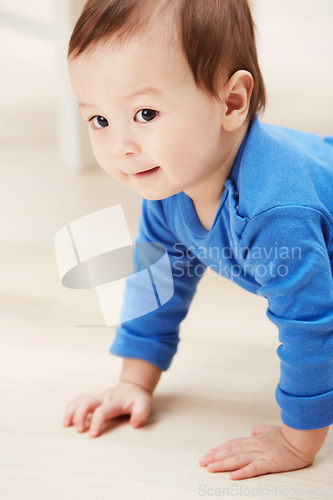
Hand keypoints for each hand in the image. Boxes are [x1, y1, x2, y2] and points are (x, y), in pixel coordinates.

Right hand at [62, 381, 151, 436]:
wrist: (133, 386)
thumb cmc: (137, 398)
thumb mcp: (144, 404)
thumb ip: (141, 413)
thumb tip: (134, 424)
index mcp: (115, 402)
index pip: (102, 411)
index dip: (96, 422)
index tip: (92, 435)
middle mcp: (104, 398)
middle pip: (87, 403)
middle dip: (80, 416)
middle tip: (79, 431)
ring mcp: (97, 397)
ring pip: (80, 400)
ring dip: (71, 411)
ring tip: (66, 425)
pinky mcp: (93, 398)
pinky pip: (78, 399)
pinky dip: (70, 407)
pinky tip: (67, 418)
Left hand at [199, 425, 313, 479]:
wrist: (301, 438)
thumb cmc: (286, 435)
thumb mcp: (268, 430)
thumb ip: (258, 431)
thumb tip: (252, 431)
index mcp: (253, 440)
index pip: (231, 444)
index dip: (218, 449)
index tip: (207, 454)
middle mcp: (253, 446)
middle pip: (230, 451)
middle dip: (215, 457)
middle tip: (202, 462)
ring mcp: (261, 454)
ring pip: (238, 459)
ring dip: (223, 464)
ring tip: (210, 468)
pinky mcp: (270, 463)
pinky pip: (254, 468)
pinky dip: (243, 472)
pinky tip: (233, 476)